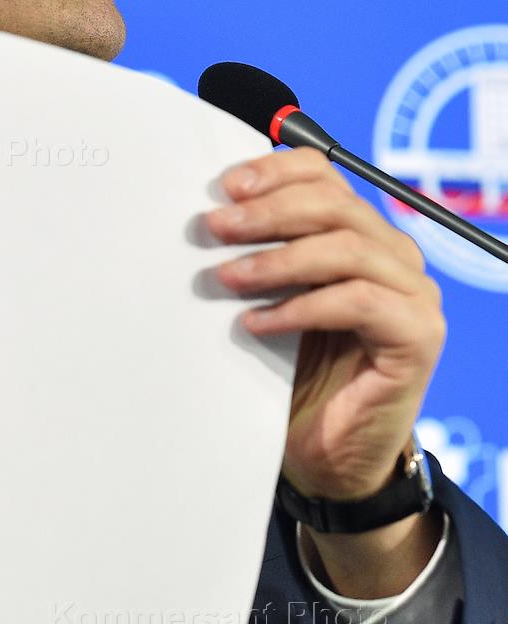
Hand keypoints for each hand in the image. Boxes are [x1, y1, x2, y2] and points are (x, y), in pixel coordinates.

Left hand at [207, 148, 445, 502]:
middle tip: (216, 228)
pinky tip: (257, 322)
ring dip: (279, 259)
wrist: (327, 453)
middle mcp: (394, 256)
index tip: (226, 186)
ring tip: (227, 278)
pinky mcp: (417, 337)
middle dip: (268, 211)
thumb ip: (259, 253)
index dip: (275, 171)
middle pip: (336, 205)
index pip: (325, 174)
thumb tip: (207, 214)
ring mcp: (413, 296)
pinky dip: (302, 307)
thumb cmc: (294, 371)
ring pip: (348, 248)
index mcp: (360, 233)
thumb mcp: (270, 299)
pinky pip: (360, 303)